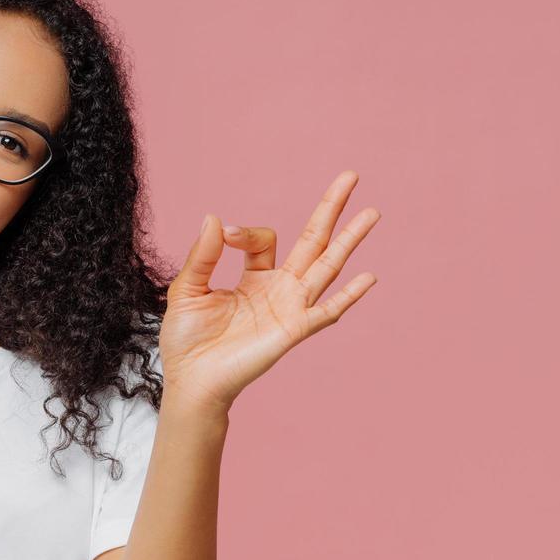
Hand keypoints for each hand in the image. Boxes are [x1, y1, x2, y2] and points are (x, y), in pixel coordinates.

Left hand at [159, 170, 380, 412]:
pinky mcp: (292, 330)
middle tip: (351, 176)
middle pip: (313, 241)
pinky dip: (348, 295)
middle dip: (331, 209)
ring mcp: (290, 308)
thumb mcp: (187, 289)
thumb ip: (203, 255)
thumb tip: (214, 217)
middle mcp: (279, 289)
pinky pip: (326, 311)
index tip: (222, 236)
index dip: (244, 232)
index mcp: (255, 278)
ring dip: (350, 240)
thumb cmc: (188, 341)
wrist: (191, 382)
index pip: (265, 239)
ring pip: (327, 266)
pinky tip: (369, 277)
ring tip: (372, 212)